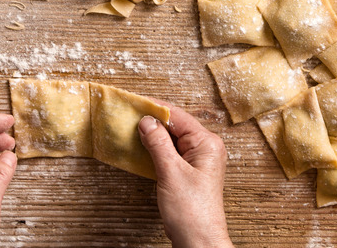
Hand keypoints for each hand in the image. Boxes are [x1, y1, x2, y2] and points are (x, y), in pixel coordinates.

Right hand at [139, 105, 232, 247]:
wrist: (198, 241)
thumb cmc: (191, 211)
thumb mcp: (171, 172)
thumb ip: (158, 143)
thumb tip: (147, 121)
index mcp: (207, 143)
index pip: (178, 117)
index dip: (155, 109)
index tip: (135, 103)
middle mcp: (206, 149)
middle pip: (176, 126)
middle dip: (153, 121)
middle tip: (129, 114)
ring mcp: (198, 161)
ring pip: (172, 140)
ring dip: (153, 135)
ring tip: (132, 128)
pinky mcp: (190, 173)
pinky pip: (172, 154)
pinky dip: (156, 150)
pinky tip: (142, 148)